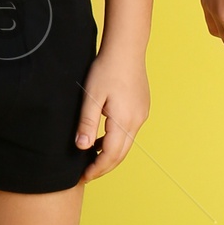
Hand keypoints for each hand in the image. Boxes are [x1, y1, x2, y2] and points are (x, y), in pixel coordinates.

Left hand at [77, 48, 148, 177]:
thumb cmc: (106, 69)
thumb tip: (82, 148)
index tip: (83, 177)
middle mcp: (137, 121)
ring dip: (110, 154)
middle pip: (121, 154)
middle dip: (104, 166)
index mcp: (124, 120)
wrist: (126, 48)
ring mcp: (142, 114)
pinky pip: (129, 131)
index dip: (97, 169)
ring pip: (126, 143)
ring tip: (91, 157)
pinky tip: (103, 137)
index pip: (111, 156)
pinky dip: (116, 140)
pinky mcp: (142, 107)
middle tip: (86, 173)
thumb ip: (86, 124)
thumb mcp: (91, 97)